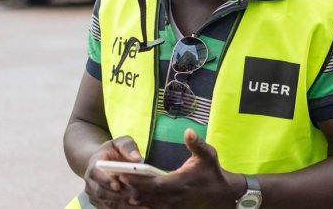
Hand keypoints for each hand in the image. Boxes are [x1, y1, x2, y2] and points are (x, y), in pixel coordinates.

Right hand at [83, 136, 143, 207]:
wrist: (104, 162)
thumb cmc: (114, 151)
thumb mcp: (120, 142)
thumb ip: (128, 147)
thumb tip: (136, 158)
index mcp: (94, 165)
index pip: (95, 173)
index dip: (105, 180)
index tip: (118, 185)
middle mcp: (91, 182)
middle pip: (101, 192)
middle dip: (118, 196)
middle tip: (136, 197)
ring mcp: (94, 194)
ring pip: (107, 204)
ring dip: (124, 206)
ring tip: (142, 205)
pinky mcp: (100, 203)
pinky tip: (140, 208)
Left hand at [121, 128, 241, 208]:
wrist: (221, 194)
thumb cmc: (212, 172)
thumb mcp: (208, 155)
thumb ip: (196, 143)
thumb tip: (188, 131)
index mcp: (179, 182)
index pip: (152, 183)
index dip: (136, 180)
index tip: (121, 173)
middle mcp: (173, 197)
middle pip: (144, 195)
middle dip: (128, 188)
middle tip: (111, 179)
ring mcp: (171, 206)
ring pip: (145, 204)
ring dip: (131, 196)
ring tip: (116, 187)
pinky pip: (151, 208)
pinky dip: (140, 203)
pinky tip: (129, 197)